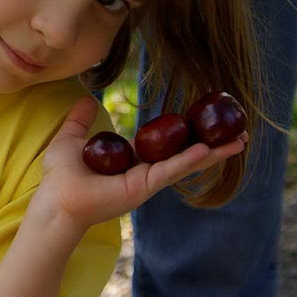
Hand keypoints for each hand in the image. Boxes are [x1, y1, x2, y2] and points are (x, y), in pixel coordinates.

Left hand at [38, 95, 247, 228]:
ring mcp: (147, 181)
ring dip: (214, 153)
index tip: (205, 120)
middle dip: (213, 144)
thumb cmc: (61, 175)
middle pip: (185, 154)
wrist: (56, 198)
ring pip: (186, 163)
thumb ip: (81, 119)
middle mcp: (145, 171)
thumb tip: (86, 98)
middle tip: (239, 133)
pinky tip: (208, 149)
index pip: (165, 144)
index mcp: (132, 160)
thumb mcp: (72, 138)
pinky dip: (189, 160)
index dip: (185, 132)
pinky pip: (171, 170)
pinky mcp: (144, 187)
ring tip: (240, 141)